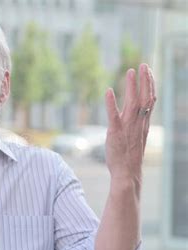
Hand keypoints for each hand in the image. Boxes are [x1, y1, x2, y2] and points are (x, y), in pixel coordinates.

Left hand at [104, 63, 155, 185]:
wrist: (127, 173)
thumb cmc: (130, 156)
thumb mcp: (136, 137)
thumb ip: (137, 124)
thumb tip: (136, 115)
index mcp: (143, 123)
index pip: (150, 100)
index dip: (150, 84)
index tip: (148, 71)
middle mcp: (138, 123)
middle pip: (145, 97)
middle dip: (145, 80)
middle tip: (143, 65)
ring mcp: (127, 127)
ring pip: (133, 103)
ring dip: (132, 86)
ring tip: (130, 71)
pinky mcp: (115, 132)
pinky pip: (113, 115)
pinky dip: (111, 103)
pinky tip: (109, 91)